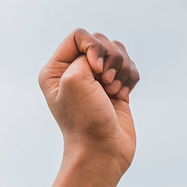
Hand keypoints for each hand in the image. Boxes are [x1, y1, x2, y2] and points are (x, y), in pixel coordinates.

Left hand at [38, 28, 138, 176]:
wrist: (102, 151)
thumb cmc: (84, 120)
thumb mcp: (74, 80)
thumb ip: (86, 54)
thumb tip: (103, 54)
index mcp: (55, 69)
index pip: (79, 36)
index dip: (94, 48)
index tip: (95, 71)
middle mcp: (73, 72)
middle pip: (101, 41)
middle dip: (111, 59)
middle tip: (105, 84)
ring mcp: (95, 80)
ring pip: (118, 52)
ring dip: (122, 70)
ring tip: (113, 91)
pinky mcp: (115, 88)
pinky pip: (129, 68)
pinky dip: (130, 79)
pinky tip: (121, 97)